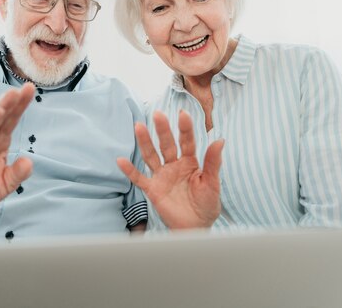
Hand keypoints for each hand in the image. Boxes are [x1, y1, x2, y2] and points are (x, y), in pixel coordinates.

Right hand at [117, 110, 223, 228]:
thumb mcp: (212, 183)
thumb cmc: (206, 204)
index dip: (185, 128)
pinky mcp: (153, 189)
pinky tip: (121, 160)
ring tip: (139, 126)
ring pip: (151, 156)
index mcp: (190, 162)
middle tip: (158, 115)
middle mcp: (174, 165)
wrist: (196, 227)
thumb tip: (220, 140)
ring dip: (145, 142)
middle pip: (166, 145)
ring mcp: (162, 176)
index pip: (187, 142)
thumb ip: (213, 163)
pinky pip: (139, 178)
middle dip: (163, 130)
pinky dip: (130, 170)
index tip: (183, 114)